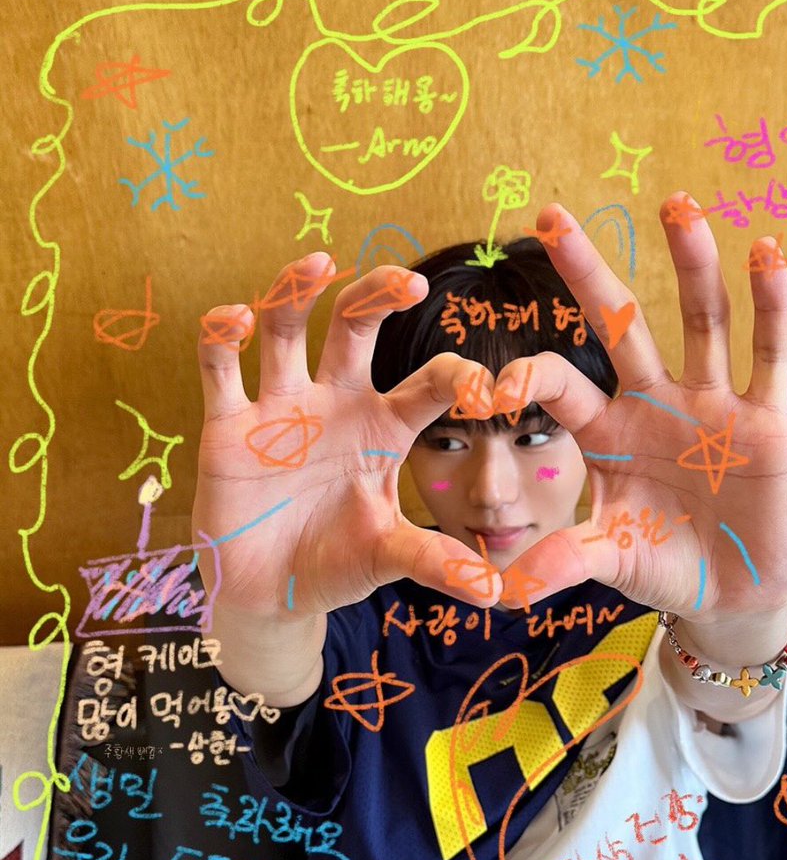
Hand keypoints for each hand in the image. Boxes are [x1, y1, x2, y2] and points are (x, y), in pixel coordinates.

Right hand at [192, 253, 503, 622]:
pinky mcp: (227, 425)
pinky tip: (236, 322)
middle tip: (409, 282)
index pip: (427, 383)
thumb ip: (433, 562)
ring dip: (296, 290)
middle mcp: (335, 403)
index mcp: (384, 427)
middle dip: (378, 295)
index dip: (457, 379)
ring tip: (316, 264)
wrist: (268, 595)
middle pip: (355, 326)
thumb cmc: (336, 565)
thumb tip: (492, 593)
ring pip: (286, 328)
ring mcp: (280, 407)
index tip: (485, 394)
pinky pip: (221, 368)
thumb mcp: (387, 557)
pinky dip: (222, 337)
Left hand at [495, 195, 786, 655]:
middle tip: (551, 214)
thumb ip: (563, 562)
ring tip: (678, 203)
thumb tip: (498, 593)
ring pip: (700, 321)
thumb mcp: (610, 560)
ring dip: (691, 263)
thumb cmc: (662, 567)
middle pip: (620, 325)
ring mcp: (712, 404)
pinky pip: (769, 354)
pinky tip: (766, 253)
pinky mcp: (766, 419)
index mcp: (607, 432)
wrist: (731, 594)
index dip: (527, 379)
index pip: (561, 385)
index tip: (491, 390)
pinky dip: (772, 306)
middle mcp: (654, 403)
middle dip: (589, 272)